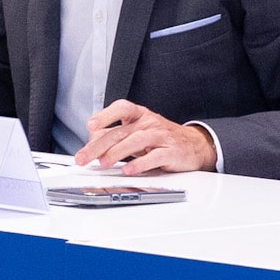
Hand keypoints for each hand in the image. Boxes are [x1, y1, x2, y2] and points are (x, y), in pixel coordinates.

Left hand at [75, 101, 215, 174]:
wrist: (195, 146)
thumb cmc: (162, 139)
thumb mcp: (137, 133)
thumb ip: (115, 136)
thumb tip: (92, 141)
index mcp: (140, 115)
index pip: (121, 108)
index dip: (105, 115)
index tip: (90, 125)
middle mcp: (149, 123)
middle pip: (121, 132)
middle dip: (99, 146)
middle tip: (84, 157)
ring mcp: (161, 136)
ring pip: (136, 141)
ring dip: (117, 153)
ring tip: (104, 163)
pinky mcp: (171, 152)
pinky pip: (154, 157)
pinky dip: (140, 164)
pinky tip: (129, 170)